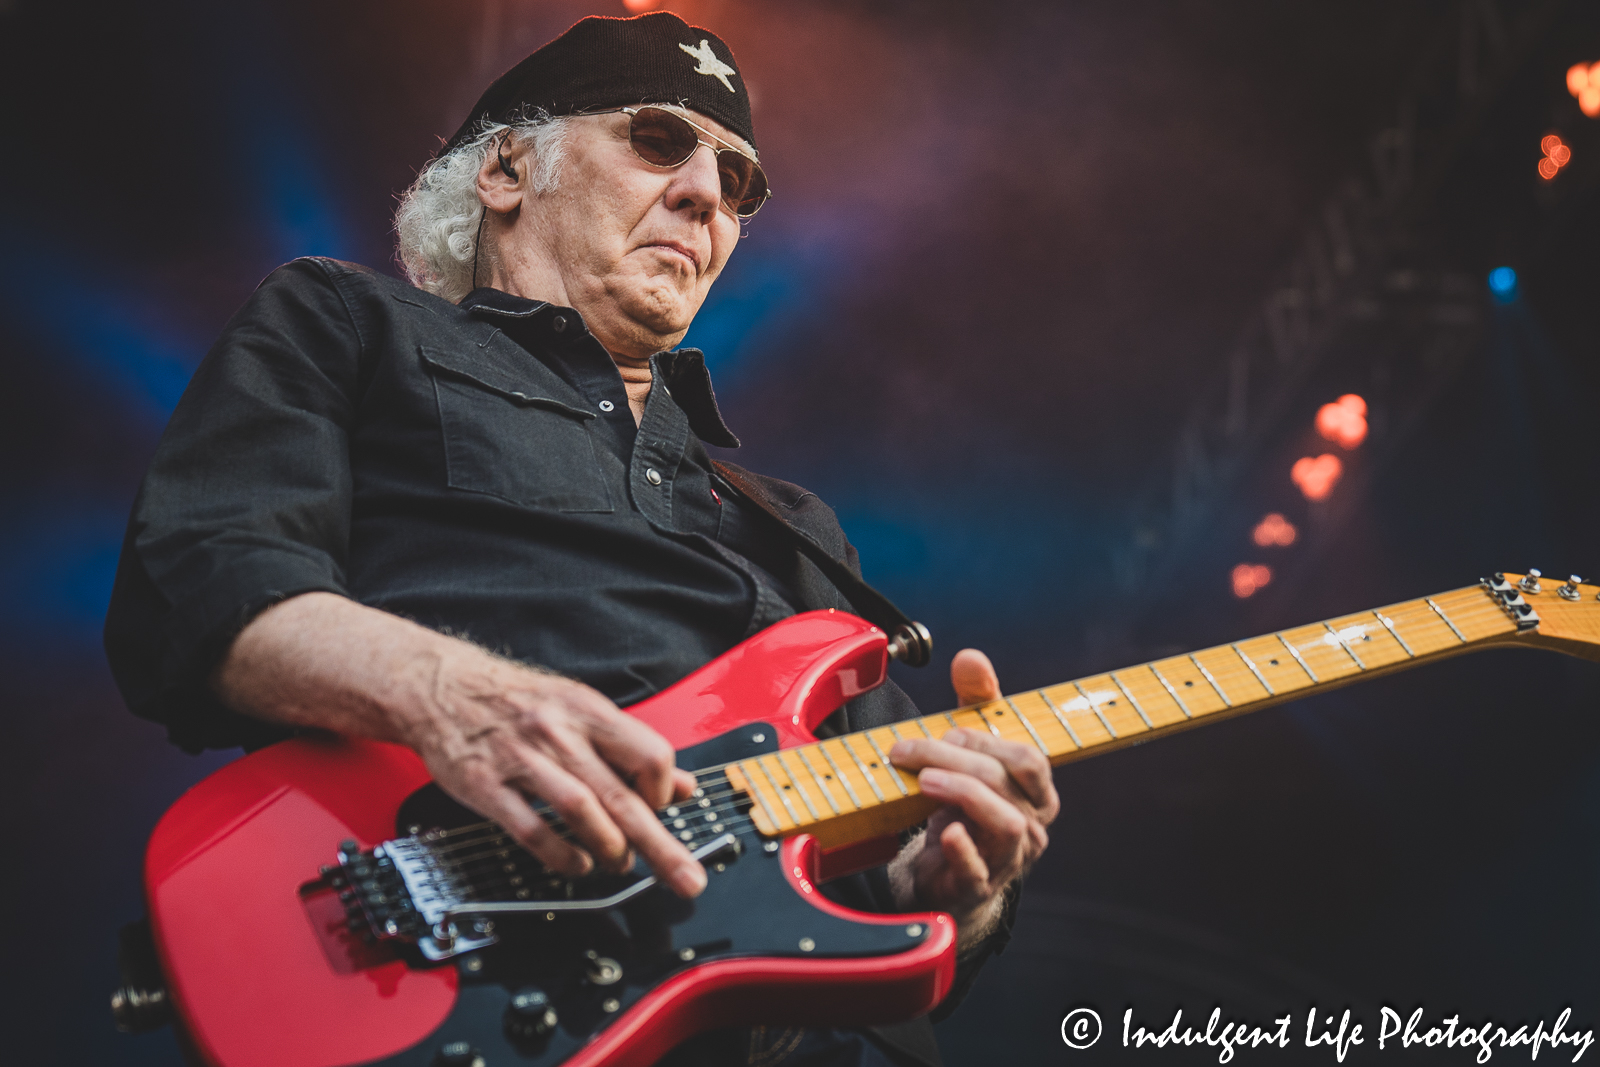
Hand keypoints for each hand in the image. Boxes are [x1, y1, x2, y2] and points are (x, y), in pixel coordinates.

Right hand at [407, 650, 706, 896]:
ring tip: (620, 864)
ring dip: (609, 846)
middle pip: (622, 794)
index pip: (649, 755)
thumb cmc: (516, 700)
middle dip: (660, 843)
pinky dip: (560, 855)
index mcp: (587, 711)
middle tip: (685, 878)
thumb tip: (684, 786)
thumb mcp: (580, 709)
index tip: (661, 810)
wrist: (440, 686)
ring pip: (580, 810)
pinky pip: (531, 829)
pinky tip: (577, 865)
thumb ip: (631, 749)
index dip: (663, 792)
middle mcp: (559, 733)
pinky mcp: (486, 785)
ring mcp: (522, 759)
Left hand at [887, 649, 1058, 946]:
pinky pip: (979, 871)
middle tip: (910, 751)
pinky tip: (943, 831)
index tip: (944, 732)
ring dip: (963, 794)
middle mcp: (1030, 827)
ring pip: (1004, 824)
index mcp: (1036, 794)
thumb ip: (976, 704)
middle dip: (956, 759)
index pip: (1028, 760)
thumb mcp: (971, 753)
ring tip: (925, 781)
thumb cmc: (964, 807)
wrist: (944, 875)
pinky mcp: (977, 888)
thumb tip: (971, 657)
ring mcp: (1007, 860)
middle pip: (1006, 783)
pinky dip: (962, 848)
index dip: (986, 740)